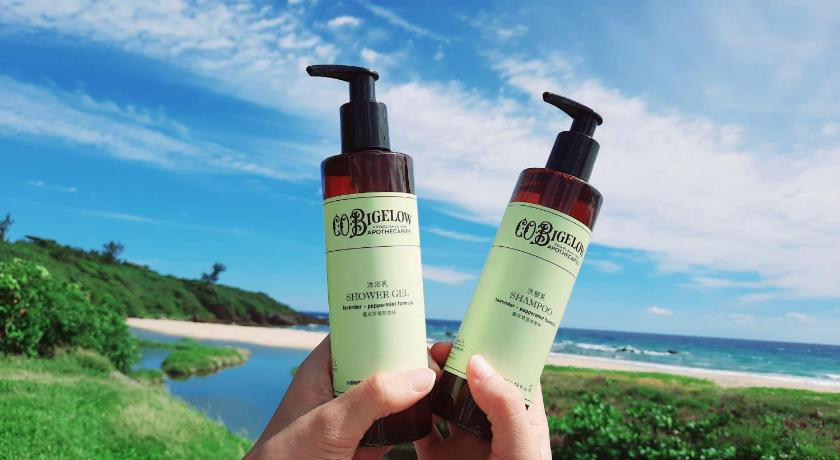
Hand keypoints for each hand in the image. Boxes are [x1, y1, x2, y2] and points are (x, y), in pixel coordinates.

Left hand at [245, 336, 435, 459]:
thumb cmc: (288, 458)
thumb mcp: (331, 422)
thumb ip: (373, 397)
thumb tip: (422, 377)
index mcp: (323, 369)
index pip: (358, 333)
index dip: (386, 326)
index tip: (418, 325)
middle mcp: (339, 388)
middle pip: (381, 363)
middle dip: (408, 362)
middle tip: (440, 360)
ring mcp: (352, 417)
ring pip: (391, 395)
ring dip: (414, 394)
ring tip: (444, 385)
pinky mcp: (362, 442)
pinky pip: (393, 426)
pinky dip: (411, 423)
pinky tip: (431, 416)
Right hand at [415, 342, 551, 459]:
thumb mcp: (521, 444)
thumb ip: (504, 405)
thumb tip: (477, 362)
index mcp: (520, 419)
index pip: (512, 374)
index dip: (496, 350)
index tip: (476, 330)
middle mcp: (490, 427)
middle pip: (472, 382)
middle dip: (455, 360)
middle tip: (438, 348)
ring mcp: (462, 442)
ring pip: (443, 402)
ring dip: (429, 381)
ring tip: (418, 366)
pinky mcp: (437, 458)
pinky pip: (419, 429)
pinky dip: (409, 411)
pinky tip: (405, 396)